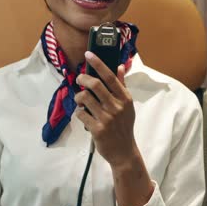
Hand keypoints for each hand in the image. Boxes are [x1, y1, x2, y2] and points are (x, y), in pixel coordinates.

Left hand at [74, 52, 138, 168]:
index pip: (110, 77)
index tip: (88, 54)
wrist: (123, 151)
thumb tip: (120, 66)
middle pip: (95, 84)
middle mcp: (117, 107)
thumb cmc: (124, 126)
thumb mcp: (127, 106)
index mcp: (125, 99)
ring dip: (79, 97)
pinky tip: (83, 115)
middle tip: (79, 79)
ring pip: (85, 99)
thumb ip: (122, 86)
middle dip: (83, 78)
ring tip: (81, 100)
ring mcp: (107, 118)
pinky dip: (79, 113)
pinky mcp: (97, 129)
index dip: (98, 64)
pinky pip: (81, 114)